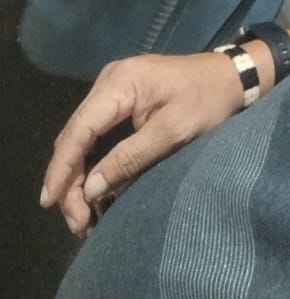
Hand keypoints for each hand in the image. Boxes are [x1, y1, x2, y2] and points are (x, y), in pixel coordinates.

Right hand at [41, 51, 241, 236]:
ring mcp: (113, 89)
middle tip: (78, 222)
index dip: (61, 167)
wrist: (231, 76)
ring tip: (83, 216)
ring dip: (80, 176)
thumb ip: (130, 158)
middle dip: (71, 181)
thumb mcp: (173, 132)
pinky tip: (96, 192)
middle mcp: (109, 82)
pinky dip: (93, 163)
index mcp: (121, 83)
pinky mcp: (120, 100)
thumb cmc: (207, 101)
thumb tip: (90, 189)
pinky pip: (97, 134)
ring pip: (83, 138)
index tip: (49, 201)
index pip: (79, 128)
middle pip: (76, 136)